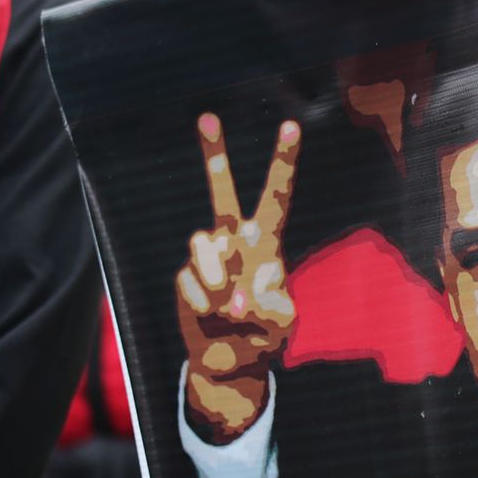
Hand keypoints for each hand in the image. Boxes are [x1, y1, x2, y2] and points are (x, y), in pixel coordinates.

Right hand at [176, 113, 300, 443]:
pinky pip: (190, 280)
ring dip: (216, 279)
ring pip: (203, 243)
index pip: (277, 196)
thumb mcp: (283, 324)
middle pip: (221, 193)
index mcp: (267, 242)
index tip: (291, 126)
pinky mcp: (186, 275)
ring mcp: (208, 257)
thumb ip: (270, 309)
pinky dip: (203, 302)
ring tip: (228, 310)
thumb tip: (236, 299)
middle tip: (207, 116)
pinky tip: (211, 316)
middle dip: (214, 155)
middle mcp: (234, 241)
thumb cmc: (264, 335)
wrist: (229, 360)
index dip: (284, 162)